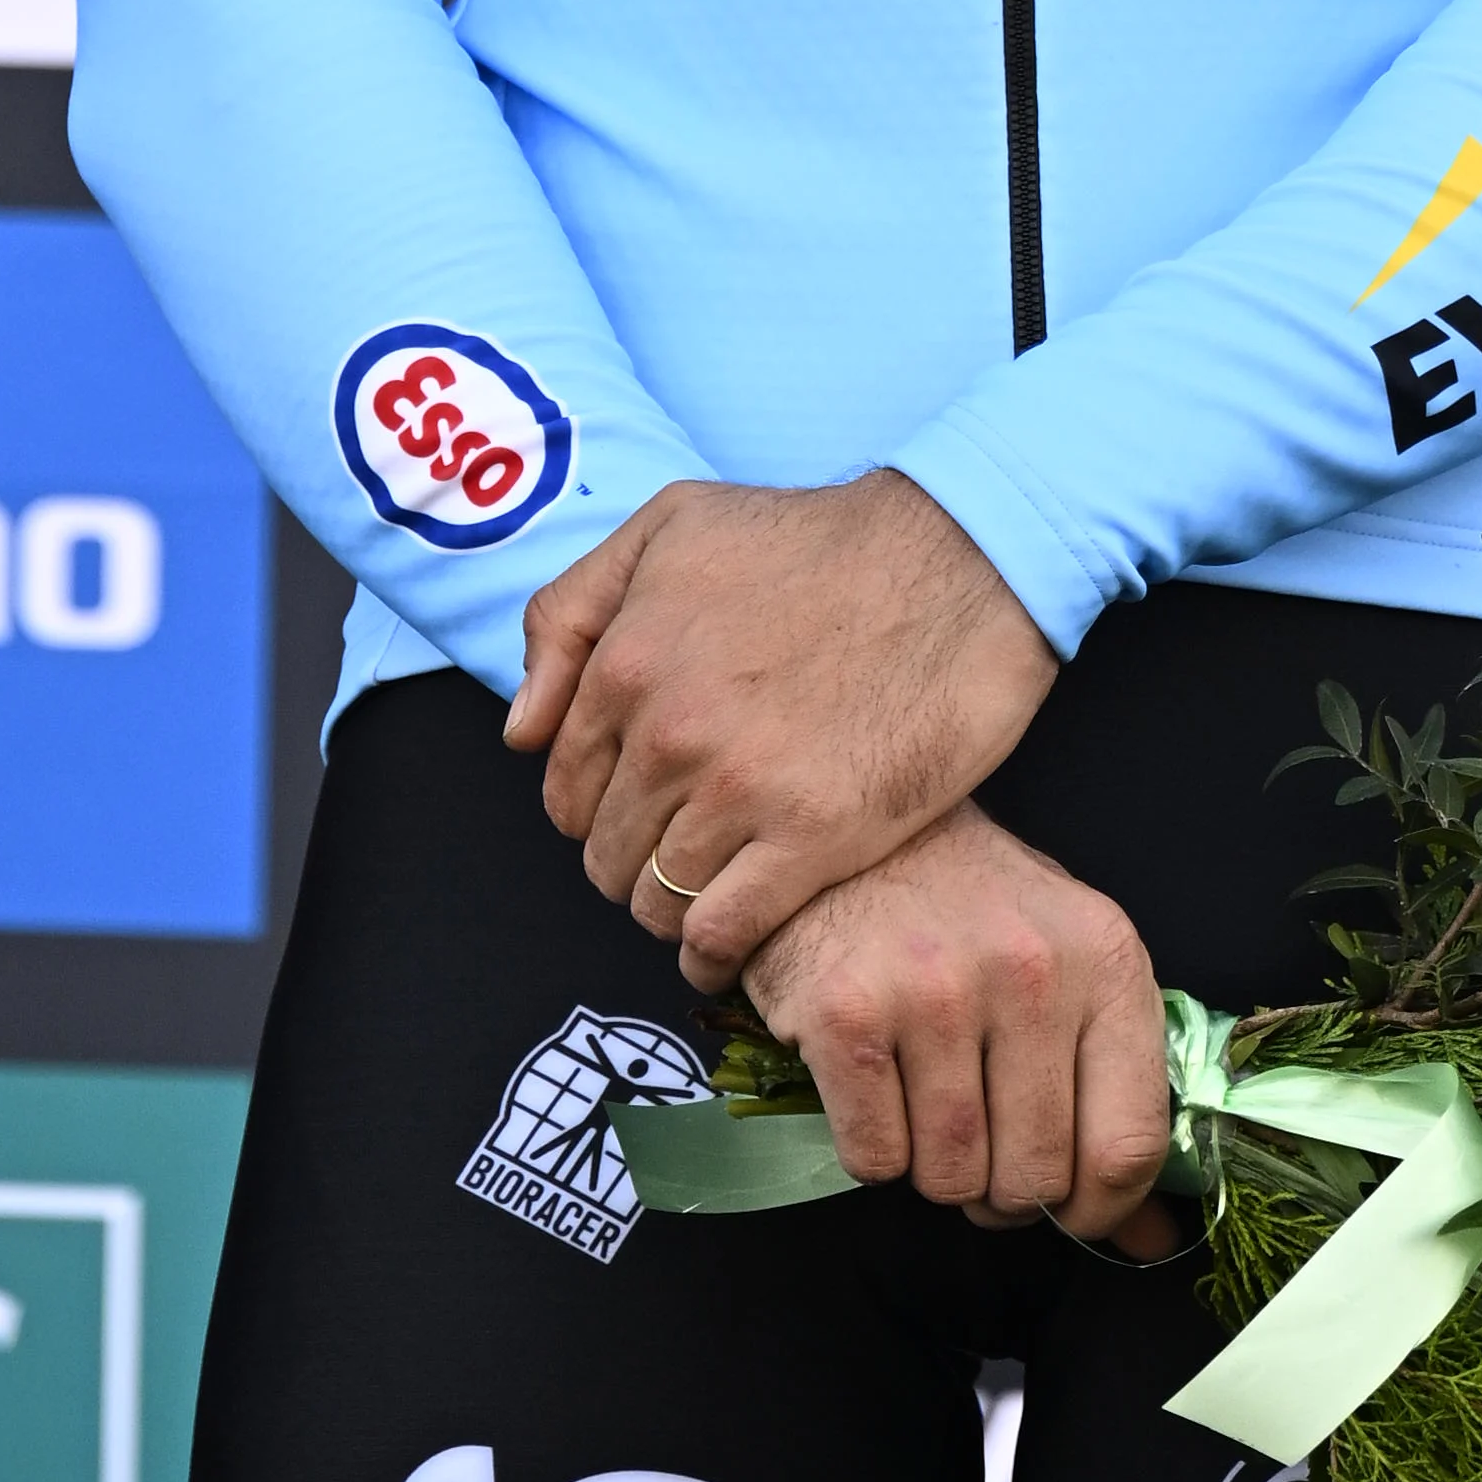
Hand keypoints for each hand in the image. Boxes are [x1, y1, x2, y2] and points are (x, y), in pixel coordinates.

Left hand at [505, 470, 1057, 988]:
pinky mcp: (815, 837)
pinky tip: (728, 951)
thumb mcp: (672, 525)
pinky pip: (723, 932)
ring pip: (658, 902)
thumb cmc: (818, 538)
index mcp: (627, 661)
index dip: (597, 808)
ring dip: (674, 910)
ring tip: (713, 893)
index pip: (566, 788)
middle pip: (607, 854)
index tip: (638, 810)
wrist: (960, 559)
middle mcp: (670, 733)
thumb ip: (573, 611)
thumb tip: (521, 729)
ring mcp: (741, 791)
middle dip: (634, 862)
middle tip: (683, 851)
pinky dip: (712, 956)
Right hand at [745, 809, 1181, 1248]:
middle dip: (1005, 1191)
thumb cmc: (969, 907)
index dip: (1101, 1208)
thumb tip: (1149, 1240)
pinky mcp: (849, 1015)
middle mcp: (1030, 972)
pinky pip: (876, 1160)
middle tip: (980, 1141)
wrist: (846, 834)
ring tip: (926, 1099)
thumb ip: (1113, 1093)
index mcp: (1105, 958)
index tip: (1072, 1211)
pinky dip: (873, 1148)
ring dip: (936, 1169)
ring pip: (952, 1179)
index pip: (1130, 1143)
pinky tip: (875, 1083)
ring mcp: (935, 991)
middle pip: (1036, 1177)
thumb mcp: (1069, 968)